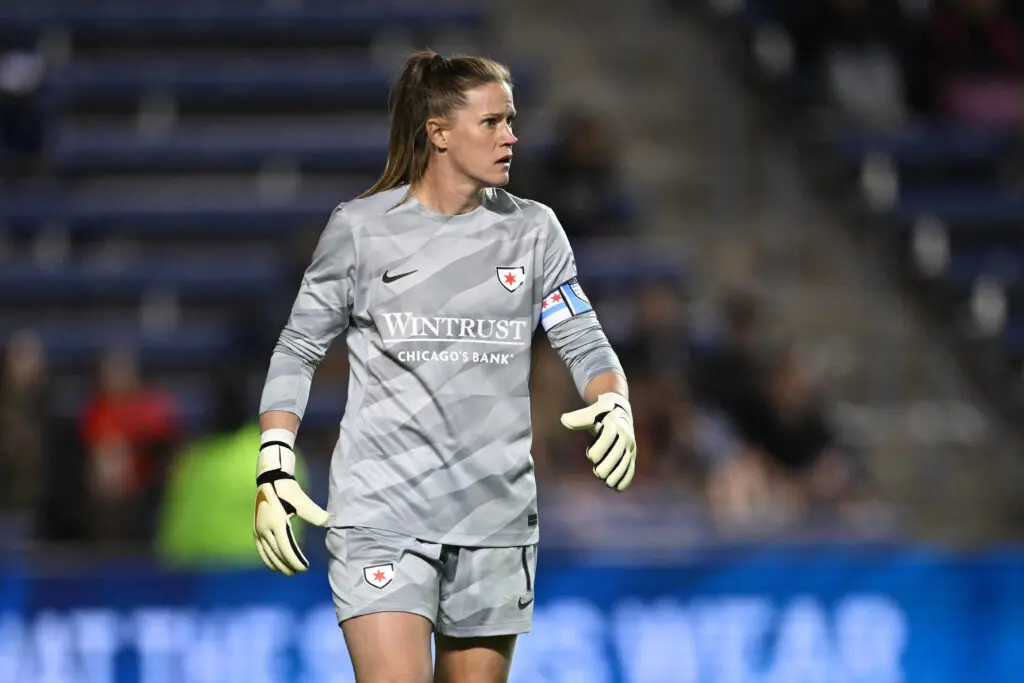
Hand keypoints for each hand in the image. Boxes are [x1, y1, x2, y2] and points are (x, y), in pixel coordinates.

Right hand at [253, 441, 327, 575]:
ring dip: (277, 564)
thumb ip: (314, 513)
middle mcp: (265, 529)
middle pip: (276, 554)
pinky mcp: (255, 528)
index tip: (304, 568)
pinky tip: (273, 564)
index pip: (286, 549)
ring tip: (288, 571)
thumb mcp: (301, 499)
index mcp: (276, 523)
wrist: (269, 477)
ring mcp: (258, 529)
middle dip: (287, 565)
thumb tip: (328, 522)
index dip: (295, 561)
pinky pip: (260, 548)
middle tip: (299, 572)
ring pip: (267, 554)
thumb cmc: (287, 488)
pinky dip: (266, 558)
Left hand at [560, 392, 636, 491]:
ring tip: (607, 482)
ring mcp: (629, 446)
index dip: (599, 448)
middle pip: (617, 454)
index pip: (608, 435)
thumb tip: (564, 420)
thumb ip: (581, 418)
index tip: (590, 456)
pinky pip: (630, 468)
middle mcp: (624, 436)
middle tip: (598, 473)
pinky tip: (616, 488)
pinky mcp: (631, 455)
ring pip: (625, 463)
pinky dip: (624, 479)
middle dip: (607, 466)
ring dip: (616, 475)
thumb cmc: (601, 413)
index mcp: (614, 423)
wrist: (619, 411)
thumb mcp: (593, 412)